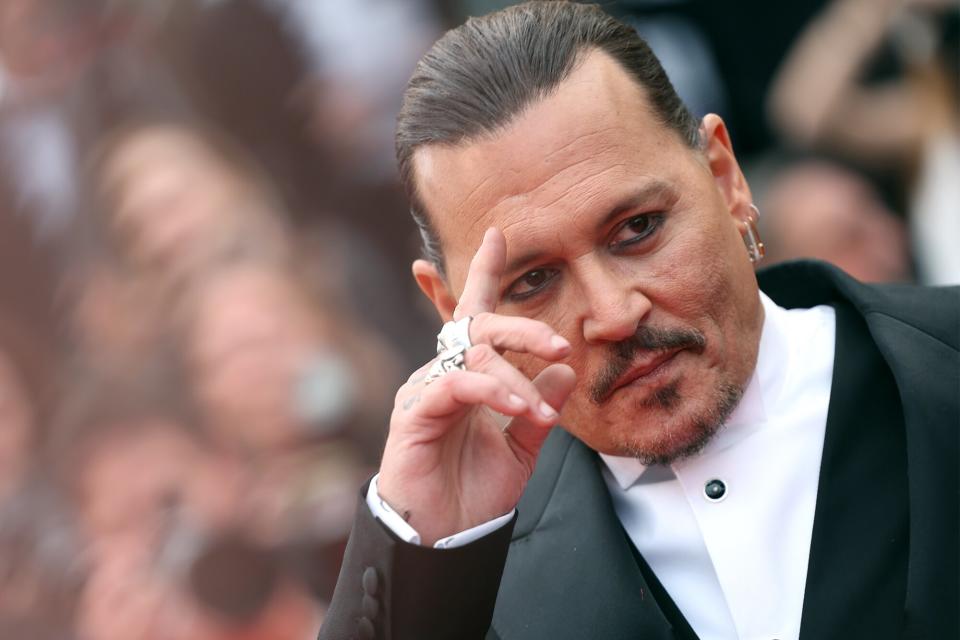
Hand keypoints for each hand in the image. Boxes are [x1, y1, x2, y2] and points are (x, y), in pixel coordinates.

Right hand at [378, 228, 575, 544]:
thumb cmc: (476, 491)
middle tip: (557, 340)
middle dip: (520, 325)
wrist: (444, 539)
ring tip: (543, 413)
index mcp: (467, 376)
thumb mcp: (522, 446)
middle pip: (476, 326)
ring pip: (473, 357)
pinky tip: (517, 409)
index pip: (475, 316)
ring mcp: (424, 390)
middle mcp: (442, 373)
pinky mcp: (413, 411)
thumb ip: (540, 405)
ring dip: (516, 378)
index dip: (484, 274)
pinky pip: (455, 384)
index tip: (498, 236)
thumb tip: (565, 367)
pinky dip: (491, 391)